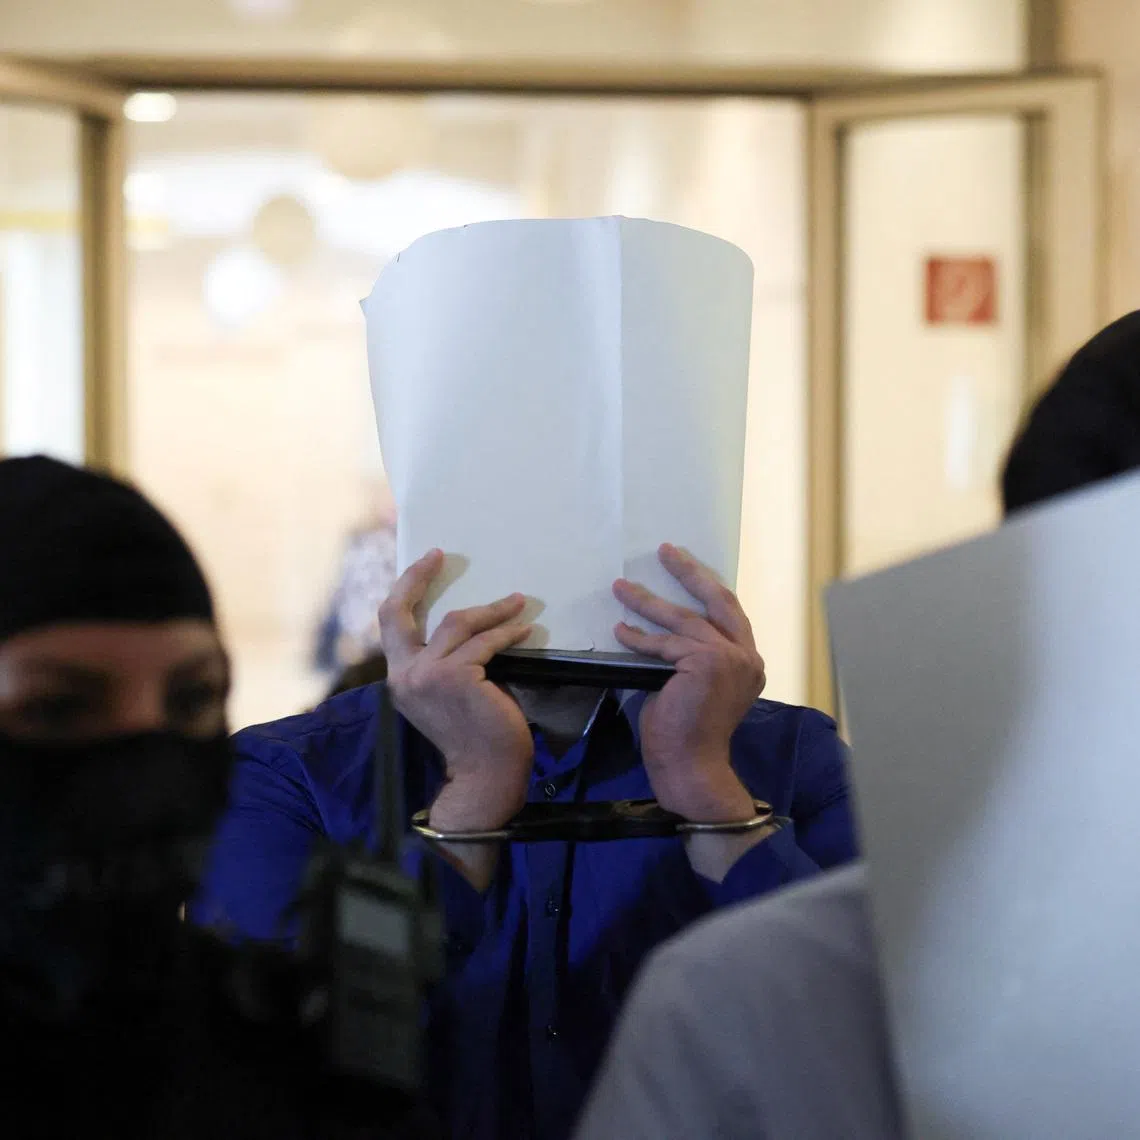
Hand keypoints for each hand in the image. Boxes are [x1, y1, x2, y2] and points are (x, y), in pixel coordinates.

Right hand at [380, 550, 534, 837]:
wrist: (485, 776)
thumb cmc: (475, 738)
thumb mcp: (447, 696)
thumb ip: (444, 665)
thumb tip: (470, 627)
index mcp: (400, 679)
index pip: (390, 625)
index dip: (404, 589)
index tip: (426, 563)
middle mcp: (404, 675)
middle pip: (401, 612)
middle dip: (417, 577)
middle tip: (440, 556)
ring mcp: (427, 675)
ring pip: (457, 623)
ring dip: (492, 611)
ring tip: (517, 604)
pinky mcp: (457, 677)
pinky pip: (485, 643)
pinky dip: (507, 633)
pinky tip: (524, 630)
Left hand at [613, 544, 765, 824]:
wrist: (692, 766)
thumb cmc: (687, 734)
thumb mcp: (694, 686)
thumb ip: (689, 658)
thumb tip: (658, 633)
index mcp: (749, 662)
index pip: (729, 613)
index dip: (706, 586)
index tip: (683, 565)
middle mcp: (746, 656)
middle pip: (716, 600)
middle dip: (688, 571)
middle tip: (664, 550)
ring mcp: (729, 658)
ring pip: (683, 620)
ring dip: (647, 602)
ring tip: (621, 587)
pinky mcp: (705, 662)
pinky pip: (666, 643)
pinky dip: (640, 637)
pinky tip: (620, 630)